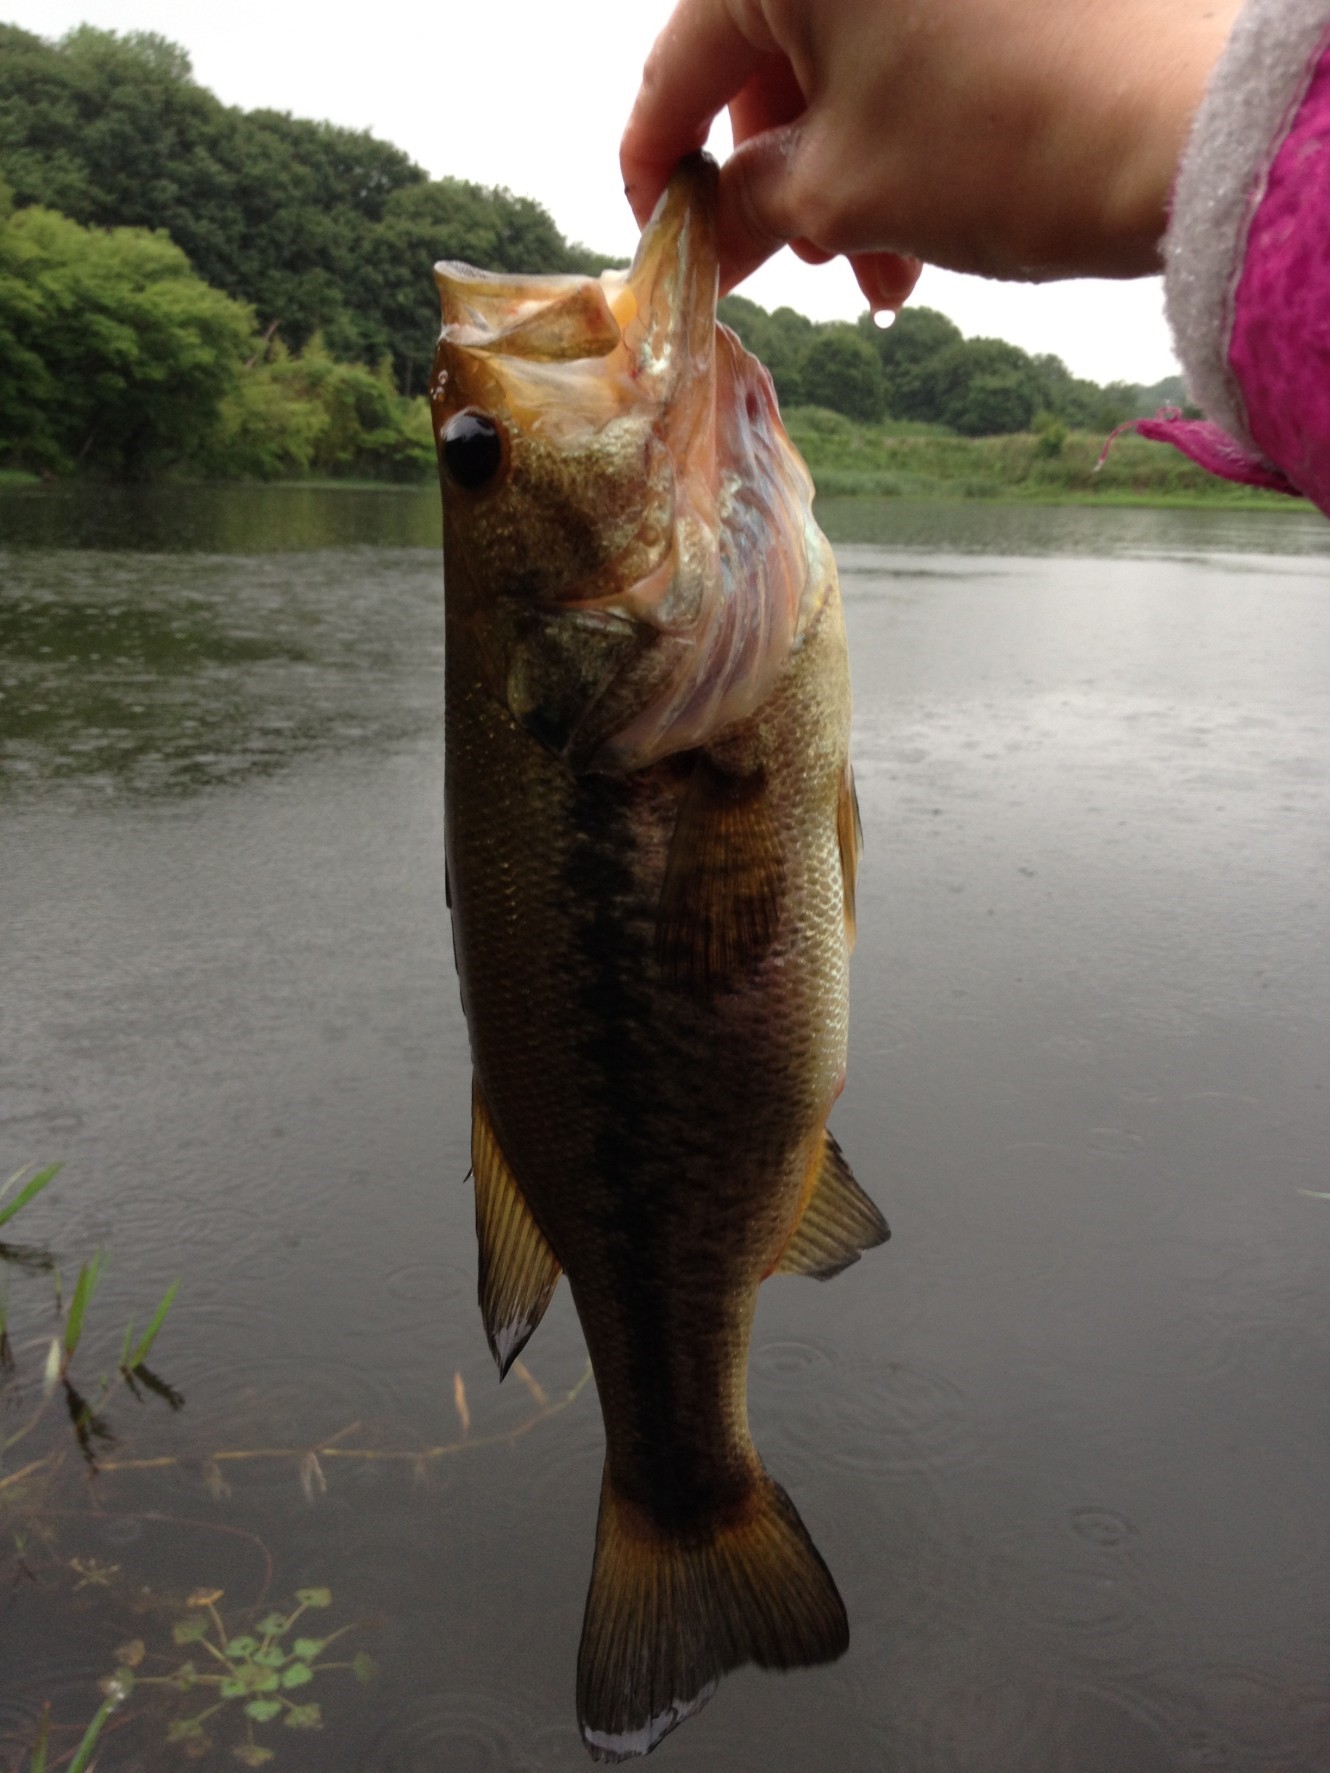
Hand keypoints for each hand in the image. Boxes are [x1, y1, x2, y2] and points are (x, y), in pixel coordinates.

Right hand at [621, 0, 1241, 302]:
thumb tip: (701, 237)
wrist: (1184, 127)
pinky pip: (910, 37)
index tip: (662, 241)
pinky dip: (898, 121)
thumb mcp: (842, 194)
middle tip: (795, 261)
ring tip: (883, 265)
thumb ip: (743, 210)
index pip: (678, 68)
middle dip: (774, 173)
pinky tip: (922, 202)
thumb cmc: (998, 144)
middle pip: (766, 56)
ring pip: (844, 54)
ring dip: (844, 165)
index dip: (658, 172)